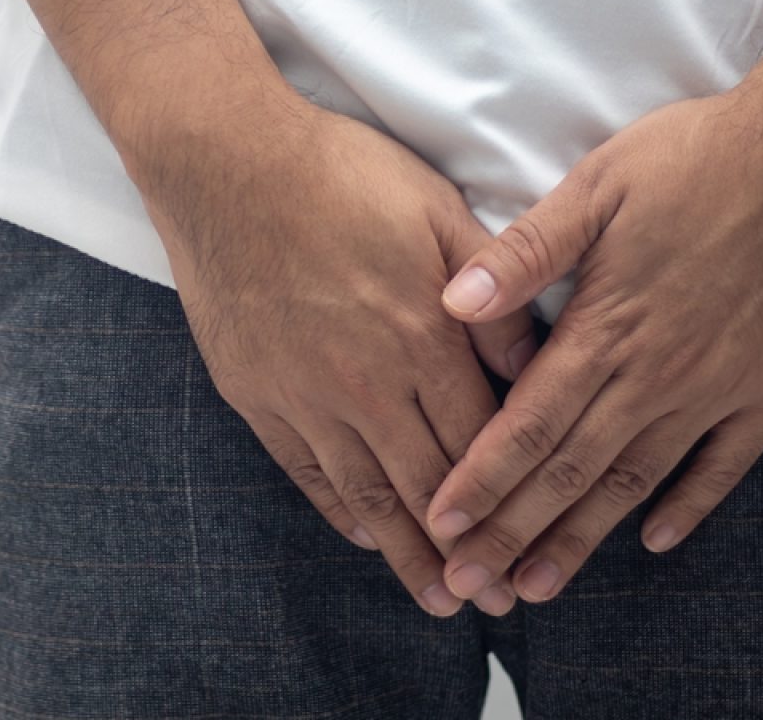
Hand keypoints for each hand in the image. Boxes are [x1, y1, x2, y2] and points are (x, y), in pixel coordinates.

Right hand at [129, 94, 539, 616]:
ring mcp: (306, 393)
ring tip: (437, 598)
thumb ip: (495, 294)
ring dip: (407, 554)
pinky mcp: (256, 393)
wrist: (224, 163)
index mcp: (424, 337)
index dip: (512, 497)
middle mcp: (368, 381)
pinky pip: (306, 470)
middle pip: (430, 485)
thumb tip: (538, 364)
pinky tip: (364, 534)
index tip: (536, 540)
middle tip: (496, 598)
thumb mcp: (439, 213)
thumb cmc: (339, 173)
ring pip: (368, 494)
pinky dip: (339, 511)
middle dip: (470, 549)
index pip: (482, 439)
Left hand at [422, 77, 762, 605]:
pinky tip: (654, 540)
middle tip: (468, 584)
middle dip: (512, 531)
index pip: (527, 423)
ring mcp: (718, 387)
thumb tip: (453, 301)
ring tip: (537, 583)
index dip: (481, 480)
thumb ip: (526, 252)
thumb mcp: (597, 186)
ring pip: (635, 480)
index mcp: (607, 327)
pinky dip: (687, 505)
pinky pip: (724, 464)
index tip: (439, 525)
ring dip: (582, 536)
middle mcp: (659, 373)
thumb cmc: (697, 157)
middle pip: (570, 469)